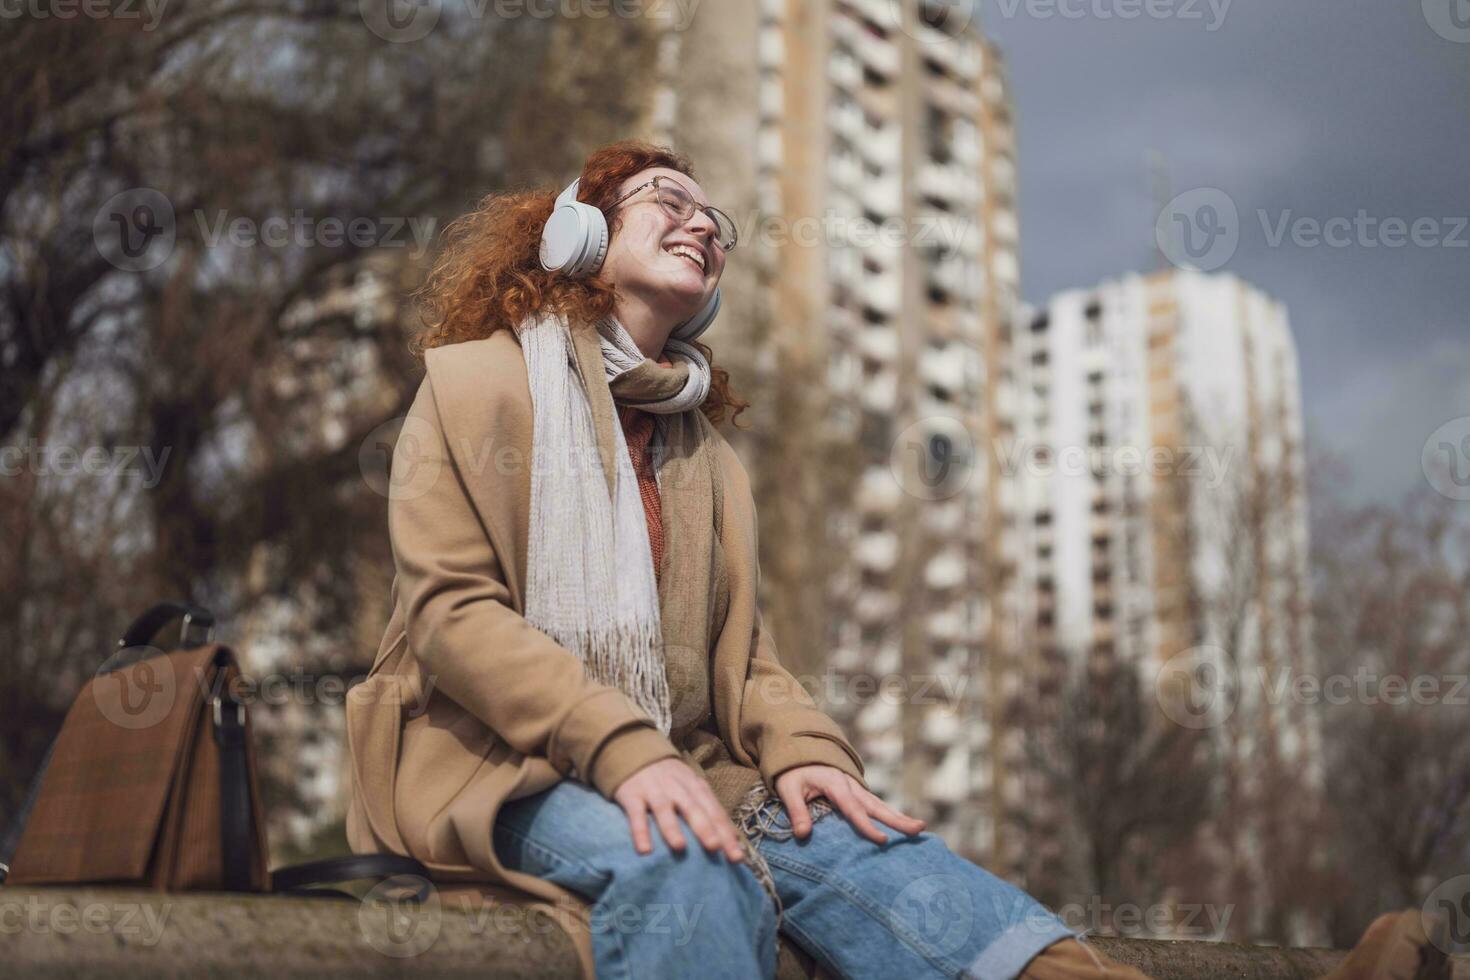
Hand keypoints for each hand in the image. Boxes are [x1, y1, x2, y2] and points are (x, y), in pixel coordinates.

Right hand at [612, 757, 746, 863]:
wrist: (636, 751)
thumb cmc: (670, 779)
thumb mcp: (692, 788)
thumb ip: (710, 812)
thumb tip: (734, 842)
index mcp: (696, 787)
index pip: (715, 811)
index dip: (726, 833)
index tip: (737, 857)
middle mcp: (678, 788)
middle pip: (694, 808)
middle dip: (705, 828)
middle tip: (715, 847)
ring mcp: (654, 791)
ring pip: (664, 809)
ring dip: (672, 828)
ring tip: (680, 847)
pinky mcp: (632, 795)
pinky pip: (636, 815)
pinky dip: (640, 831)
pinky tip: (645, 850)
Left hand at [773, 764, 925, 843]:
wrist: (798, 750)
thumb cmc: (792, 771)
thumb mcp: (788, 788)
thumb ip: (796, 811)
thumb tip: (803, 835)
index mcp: (835, 784)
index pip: (853, 809)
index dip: (867, 826)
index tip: (882, 840)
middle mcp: (850, 785)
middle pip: (876, 806)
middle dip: (898, 819)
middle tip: (919, 829)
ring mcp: (856, 787)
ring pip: (880, 805)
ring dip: (899, 817)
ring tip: (920, 829)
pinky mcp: (856, 792)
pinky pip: (876, 805)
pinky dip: (890, 814)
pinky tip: (902, 825)